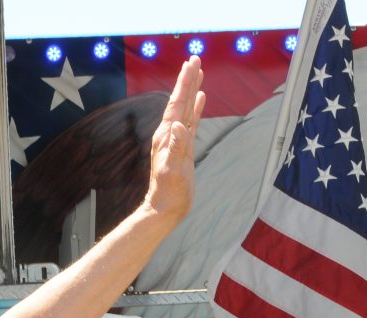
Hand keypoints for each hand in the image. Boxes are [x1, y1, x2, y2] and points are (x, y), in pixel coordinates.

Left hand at [141, 55, 205, 224]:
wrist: (165, 208)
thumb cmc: (169, 192)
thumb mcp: (172, 170)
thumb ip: (176, 148)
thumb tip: (178, 126)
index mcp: (166, 135)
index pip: (177, 103)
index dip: (184, 83)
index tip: (191, 64)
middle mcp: (169, 134)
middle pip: (181, 101)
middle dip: (188, 80)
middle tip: (195, 59)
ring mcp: (176, 140)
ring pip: (187, 108)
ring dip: (192, 90)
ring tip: (198, 73)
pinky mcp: (183, 148)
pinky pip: (191, 122)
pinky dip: (196, 109)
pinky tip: (201, 100)